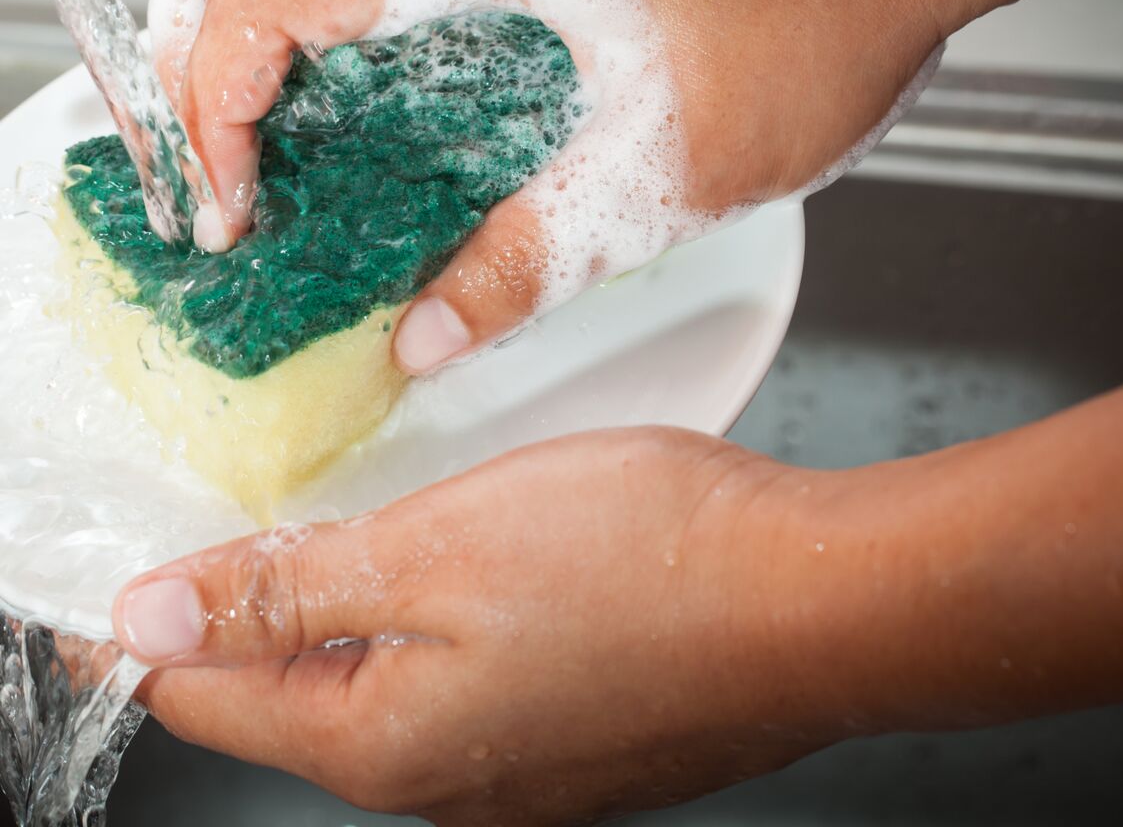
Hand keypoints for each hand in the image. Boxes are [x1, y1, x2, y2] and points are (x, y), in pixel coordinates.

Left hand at [113, 428, 844, 823]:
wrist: (813, 598)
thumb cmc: (642, 559)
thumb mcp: (435, 547)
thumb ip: (289, 592)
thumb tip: (153, 616)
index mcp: (382, 742)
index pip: (207, 695)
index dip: (165, 615)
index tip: (151, 549)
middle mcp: (442, 779)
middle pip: (295, 694)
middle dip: (268, 601)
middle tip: (283, 501)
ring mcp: (516, 764)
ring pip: (386, 679)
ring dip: (362, 601)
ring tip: (384, 515)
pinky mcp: (574, 728)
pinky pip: (465, 677)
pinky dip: (442, 614)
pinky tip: (482, 554)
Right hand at [154, 0, 952, 372]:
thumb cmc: (813, 18)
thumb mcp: (664, 175)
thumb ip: (531, 261)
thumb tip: (427, 332)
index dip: (216, 112)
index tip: (235, 208)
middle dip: (196, 49)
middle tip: (211, 162)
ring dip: (258, 19)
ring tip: (262, 132)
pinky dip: (334, 5)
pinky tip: (365, 89)